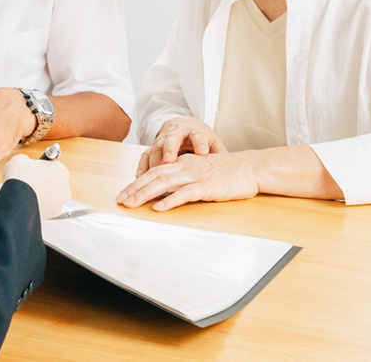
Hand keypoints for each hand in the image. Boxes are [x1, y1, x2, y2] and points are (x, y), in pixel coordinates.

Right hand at [3, 154, 70, 218]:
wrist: (15, 200)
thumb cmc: (20, 178)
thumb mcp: (20, 159)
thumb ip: (28, 160)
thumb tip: (26, 164)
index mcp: (61, 170)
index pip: (54, 167)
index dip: (43, 168)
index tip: (35, 170)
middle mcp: (65, 186)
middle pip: (56, 182)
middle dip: (45, 182)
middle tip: (31, 182)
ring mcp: (61, 201)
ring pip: (53, 197)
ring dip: (45, 195)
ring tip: (30, 194)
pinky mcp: (55, 214)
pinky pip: (49, 208)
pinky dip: (42, 206)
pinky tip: (31, 203)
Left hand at [116, 152, 258, 211]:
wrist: (250, 168)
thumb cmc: (226, 171)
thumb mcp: (200, 170)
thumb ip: (183, 176)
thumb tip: (165, 189)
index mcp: (183, 162)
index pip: (154, 171)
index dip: (136, 182)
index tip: (123, 193)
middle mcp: (185, 166)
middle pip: (154, 175)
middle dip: (134, 188)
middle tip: (120, 200)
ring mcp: (196, 175)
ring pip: (164, 183)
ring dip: (145, 193)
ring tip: (131, 203)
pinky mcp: (207, 186)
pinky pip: (185, 193)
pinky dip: (171, 200)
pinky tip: (159, 207)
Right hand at [137, 116, 227, 174]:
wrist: (184, 126)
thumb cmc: (202, 140)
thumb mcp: (214, 145)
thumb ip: (220, 156)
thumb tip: (232, 169)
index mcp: (196, 130)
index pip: (199, 135)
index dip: (200, 143)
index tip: (203, 152)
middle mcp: (177, 132)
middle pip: (172, 138)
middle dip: (169, 149)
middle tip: (169, 160)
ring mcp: (163, 139)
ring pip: (156, 148)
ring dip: (153, 162)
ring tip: (152, 176)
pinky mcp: (153, 147)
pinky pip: (145, 156)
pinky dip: (142, 167)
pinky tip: (139, 179)